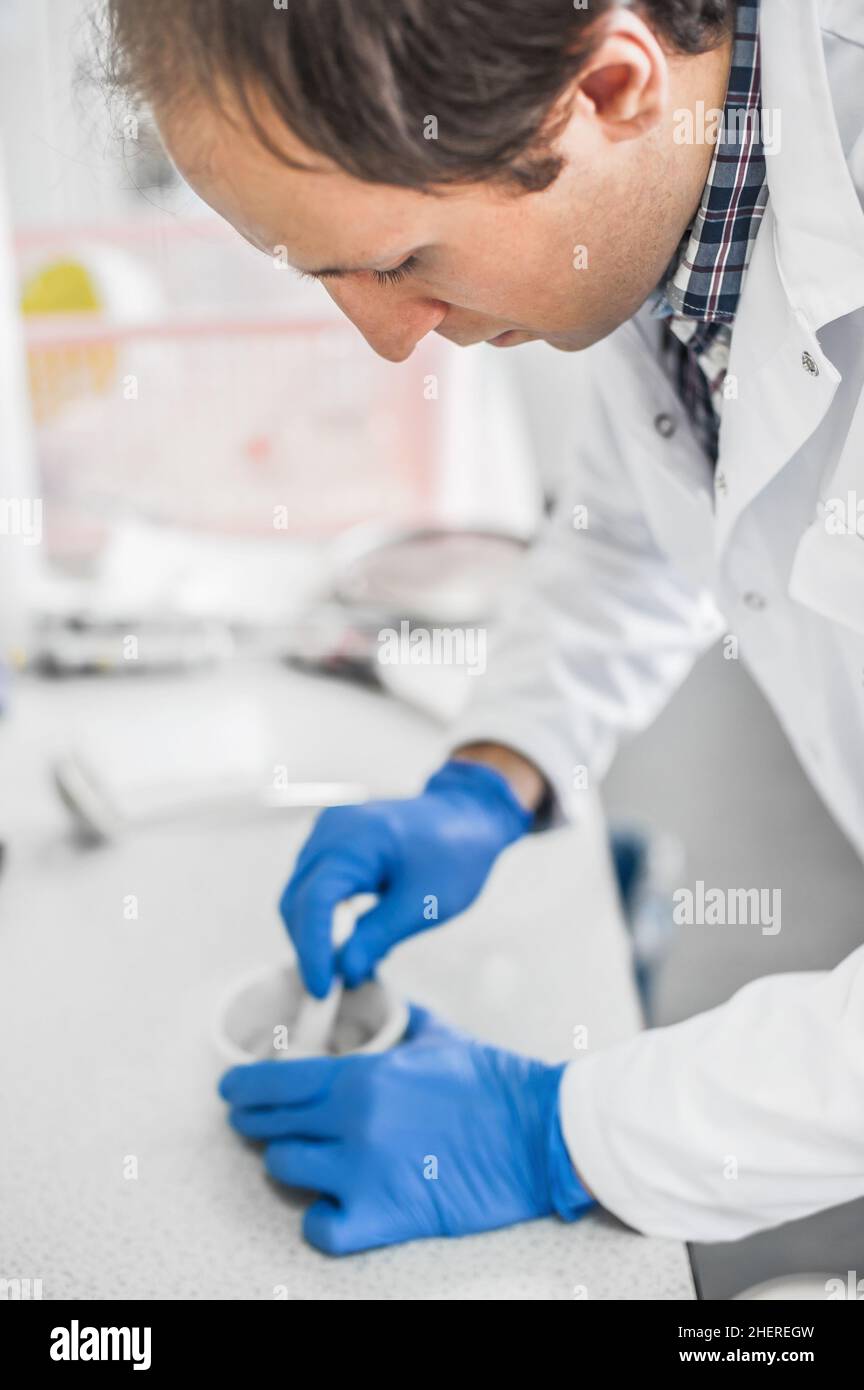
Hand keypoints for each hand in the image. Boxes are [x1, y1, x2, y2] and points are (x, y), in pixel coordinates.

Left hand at [219, 1005, 594, 1254]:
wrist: (539, 1131)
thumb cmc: (491, 1082)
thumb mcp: (435, 1037)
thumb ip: (396, 1019)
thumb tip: (375, 995)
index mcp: (361, 1075)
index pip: (273, 1083)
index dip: (242, 1089)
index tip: (231, 1093)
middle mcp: (352, 1122)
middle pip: (270, 1128)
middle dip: (258, 1125)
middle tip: (261, 1125)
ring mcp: (364, 1172)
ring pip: (285, 1172)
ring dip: (292, 1165)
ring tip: (308, 1160)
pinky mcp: (386, 1216)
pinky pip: (321, 1230)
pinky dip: (321, 1221)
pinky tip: (334, 1207)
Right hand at [279, 759, 532, 996]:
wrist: (468, 813)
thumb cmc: (455, 854)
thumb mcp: (422, 904)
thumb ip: (376, 937)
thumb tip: (343, 972)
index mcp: (355, 839)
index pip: (315, 901)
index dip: (313, 950)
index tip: (322, 991)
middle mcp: (331, 829)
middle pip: (299, 899)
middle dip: (310, 946)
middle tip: (333, 987)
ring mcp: (328, 830)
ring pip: (301, 893)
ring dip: (316, 933)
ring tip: (348, 963)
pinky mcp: (332, 838)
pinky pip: (315, 882)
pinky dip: (325, 914)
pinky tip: (351, 936)